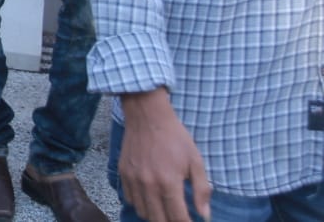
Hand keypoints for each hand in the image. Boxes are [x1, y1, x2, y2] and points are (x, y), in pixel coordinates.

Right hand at [118, 90, 210, 221]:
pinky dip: (141, 204)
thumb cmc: (175, 137)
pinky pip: (130, 199)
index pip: (178, 217)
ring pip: (143, 212)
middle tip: (179, 217)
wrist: (148, 116)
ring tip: (165, 210)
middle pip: (158, 220)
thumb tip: (204, 214)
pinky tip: (150, 198)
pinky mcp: (123, 173)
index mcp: (169, 182)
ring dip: (155, 216)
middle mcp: (148, 184)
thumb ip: (201, 190)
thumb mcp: (196, 161)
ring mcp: (133, 179)